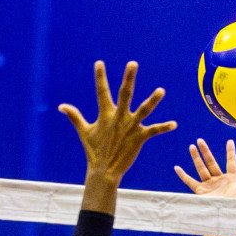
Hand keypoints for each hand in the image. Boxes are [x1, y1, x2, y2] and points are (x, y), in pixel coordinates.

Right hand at [59, 61, 176, 185]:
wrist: (104, 172)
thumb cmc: (94, 151)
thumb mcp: (84, 132)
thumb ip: (74, 117)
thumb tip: (61, 106)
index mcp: (106, 115)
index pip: (101, 92)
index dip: (100, 77)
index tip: (99, 63)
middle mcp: (119, 118)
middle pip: (125, 94)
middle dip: (128, 79)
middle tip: (132, 63)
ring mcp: (130, 128)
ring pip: (144, 111)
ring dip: (153, 101)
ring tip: (161, 91)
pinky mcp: (139, 138)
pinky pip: (153, 131)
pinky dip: (163, 127)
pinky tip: (174, 125)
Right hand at [175, 138, 235, 197]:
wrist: (224, 217)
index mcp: (231, 179)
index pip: (231, 162)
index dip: (230, 152)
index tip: (230, 141)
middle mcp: (219, 181)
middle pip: (211, 162)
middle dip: (205, 151)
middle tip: (200, 140)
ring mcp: (209, 186)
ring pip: (201, 169)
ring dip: (196, 158)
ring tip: (191, 146)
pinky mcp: (200, 192)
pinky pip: (190, 182)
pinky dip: (183, 175)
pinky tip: (177, 168)